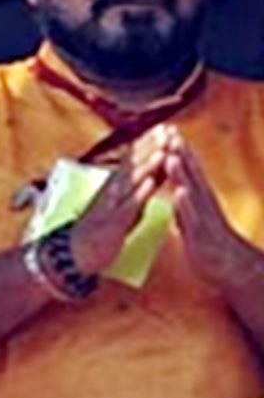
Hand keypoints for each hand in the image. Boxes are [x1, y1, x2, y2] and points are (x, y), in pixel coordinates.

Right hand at [65, 136, 166, 276]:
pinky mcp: (113, 222)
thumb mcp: (119, 204)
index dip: (148, 143)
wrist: (76, 254)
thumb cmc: (101, 229)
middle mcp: (112, 191)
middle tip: (166, 130)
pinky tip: (152, 182)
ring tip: (162, 150)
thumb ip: (135, 189)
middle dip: (151, 147)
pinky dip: (140, 193)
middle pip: (134, 164)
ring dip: (147, 165)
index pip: (133, 160)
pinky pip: (128, 205)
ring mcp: (111, 205)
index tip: (164, 127)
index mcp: (115, 187)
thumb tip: (152, 174)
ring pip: (132, 181)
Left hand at [159, 129, 263, 296]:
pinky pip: (193, 218)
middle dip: (180, 152)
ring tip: (172, 154)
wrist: (230, 269)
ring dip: (182, 173)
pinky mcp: (202, 234)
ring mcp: (204, 217)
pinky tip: (180, 192)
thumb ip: (184, 203)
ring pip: (192, 191)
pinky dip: (186, 204)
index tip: (167, 129)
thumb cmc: (208, 243)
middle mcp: (204, 203)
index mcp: (199, 199)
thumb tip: (176, 188)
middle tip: (169, 129)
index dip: (177, 149)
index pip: (188, 170)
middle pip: (191, 173)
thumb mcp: (193, 219)